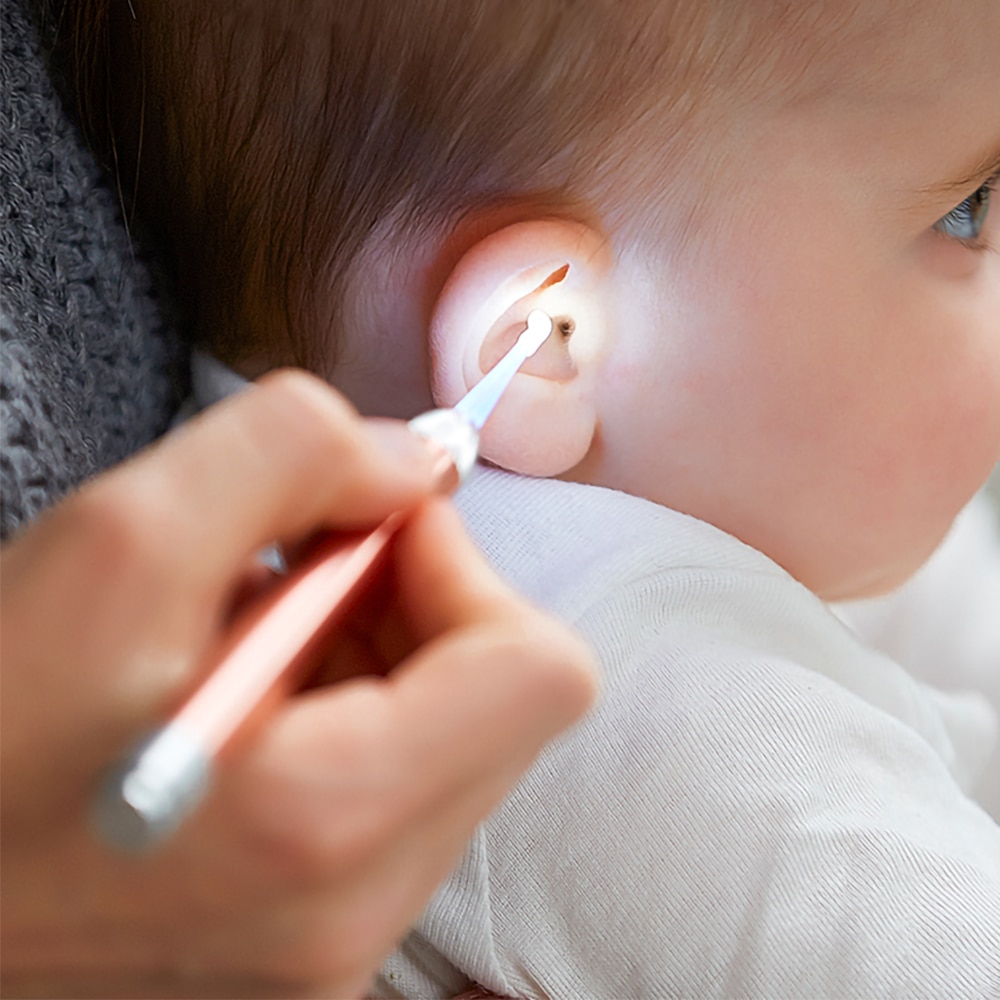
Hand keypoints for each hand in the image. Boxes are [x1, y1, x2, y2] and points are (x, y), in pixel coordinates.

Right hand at [0, 371, 597, 998]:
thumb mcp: (118, 547)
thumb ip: (293, 455)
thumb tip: (411, 463)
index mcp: (328, 823)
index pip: (540, 670)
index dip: (462, 566)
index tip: (364, 530)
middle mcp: (353, 914)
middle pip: (498, 706)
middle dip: (410, 606)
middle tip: (288, 573)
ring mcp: (331, 947)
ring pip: (444, 745)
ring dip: (366, 659)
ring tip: (240, 641)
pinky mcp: (302, 948)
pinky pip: (385, 797)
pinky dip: (335, 720)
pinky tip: (236, 701)